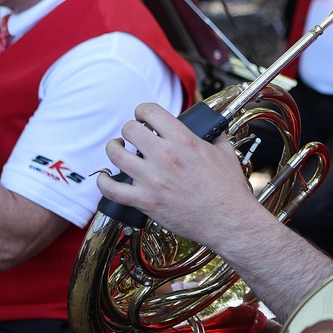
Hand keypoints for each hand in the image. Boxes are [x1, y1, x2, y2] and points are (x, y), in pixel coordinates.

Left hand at [97, 102, 264, 248]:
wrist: (229, 221)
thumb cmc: (228, 190)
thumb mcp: (225, 153)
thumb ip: (214, 135)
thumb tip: (209, 126)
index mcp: (184, 141)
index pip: (150, 111)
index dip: (143, 111)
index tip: (144, 117)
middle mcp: (165, 157)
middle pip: (129, 129)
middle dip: (130, 129)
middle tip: (134, 136)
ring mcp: (152, 179)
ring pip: (115, 154)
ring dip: (114, 149)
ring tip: (119, 150)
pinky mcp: (145, 201)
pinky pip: (111, 189)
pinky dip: (104, 182)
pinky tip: (107, 178)